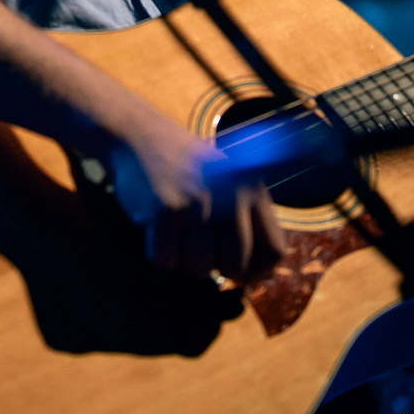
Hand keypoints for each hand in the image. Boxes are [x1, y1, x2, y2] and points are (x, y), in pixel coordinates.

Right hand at [104, 115, 284, 282]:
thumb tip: (261, 279)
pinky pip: (165, 259)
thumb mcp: (228, 181)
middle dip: (216, 267)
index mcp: (252, 188)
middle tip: (197, 245)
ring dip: (183, 258)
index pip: (274, 251)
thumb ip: (246, 222)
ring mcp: (199, 203)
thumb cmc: (186, 166)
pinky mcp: (167, 210)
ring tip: (176, 228)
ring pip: (199, 268)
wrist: (140, 134)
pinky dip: (158, 251)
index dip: (257, 272)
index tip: (237, 273)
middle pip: (237, 267)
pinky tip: (156, 225)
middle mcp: (232, 195)